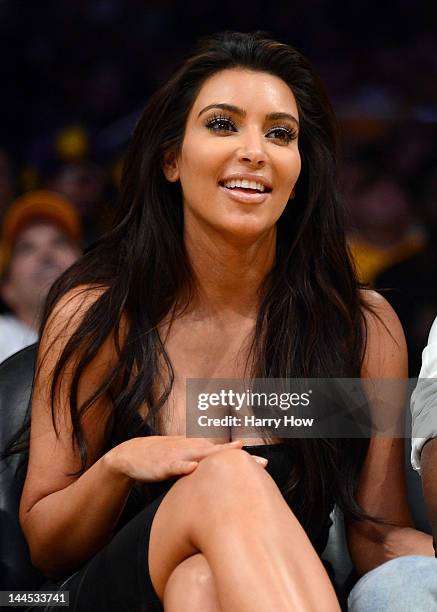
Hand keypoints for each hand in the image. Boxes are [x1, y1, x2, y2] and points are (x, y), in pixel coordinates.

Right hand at [104, 437, 267, 481]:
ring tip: (234, 459)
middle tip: (263, 463)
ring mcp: (178, 454)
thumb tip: (219, 480)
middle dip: (240, 458)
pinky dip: (184, 465)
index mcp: (198, 449)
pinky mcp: (164, 463)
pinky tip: (192, 469)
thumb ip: (201, 467)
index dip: (244, 458)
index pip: (225, 453)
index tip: (265, 464)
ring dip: (218, 457)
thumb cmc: (163, 458)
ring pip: (201, 455)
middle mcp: (192, 448)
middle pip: (220, 453)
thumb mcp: (185, 461)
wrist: (132, 454)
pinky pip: (175, 464)